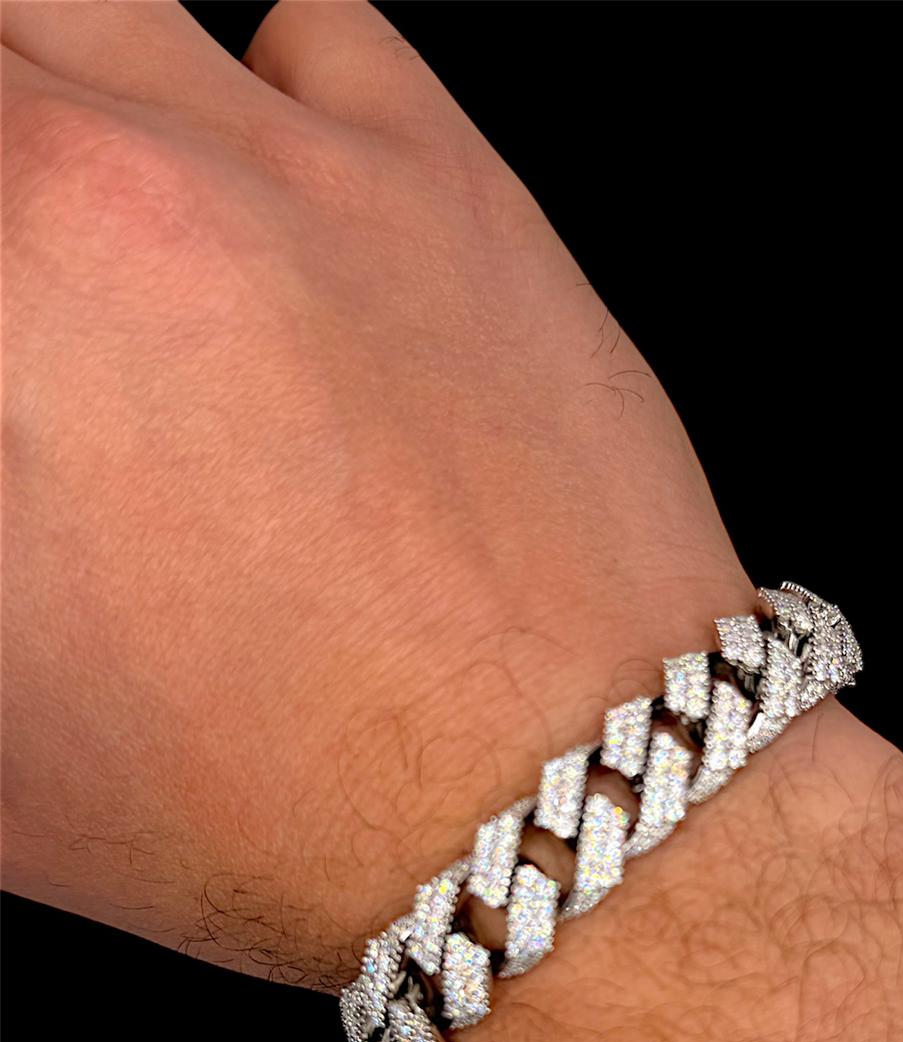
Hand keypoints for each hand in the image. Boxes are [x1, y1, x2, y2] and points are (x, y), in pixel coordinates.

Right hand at [2, 0, 753, 984]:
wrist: (553, 802)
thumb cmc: (266, 805)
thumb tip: (13, 450)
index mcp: (0, 310)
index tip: (12, 374)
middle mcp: (114, 193)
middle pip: (2, 65)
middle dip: (2, 158)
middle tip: (45, 291)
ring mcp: (290, 166)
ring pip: (95, 5)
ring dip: (64, 90)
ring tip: (91, 217)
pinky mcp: (444, 179)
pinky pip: (301, 32)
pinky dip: (252, 91)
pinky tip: (256, 201)